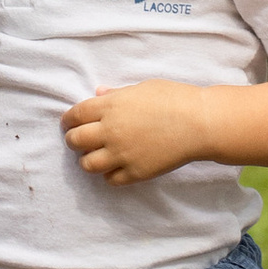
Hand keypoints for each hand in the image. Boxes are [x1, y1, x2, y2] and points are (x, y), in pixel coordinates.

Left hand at [62, 80, 202, 186]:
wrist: (200, 124)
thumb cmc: (175, 98)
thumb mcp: (142, 88)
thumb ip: (117, 94)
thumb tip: (99, 93)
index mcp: (111, 106)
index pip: (76, 115)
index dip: (68, 120)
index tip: (68, 124)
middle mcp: (111, 131)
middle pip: (75, 141)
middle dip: (74, 140)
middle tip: (80, 140)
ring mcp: (122, 154)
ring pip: (87, 164)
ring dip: (88, 160)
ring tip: (97, 156)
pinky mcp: (135, 172)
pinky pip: (110, 180)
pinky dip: (109, 175)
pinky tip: (116, 168)